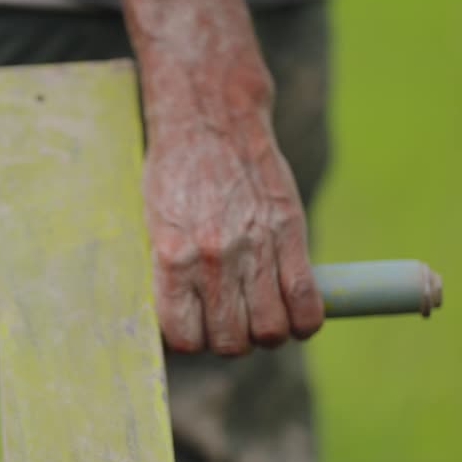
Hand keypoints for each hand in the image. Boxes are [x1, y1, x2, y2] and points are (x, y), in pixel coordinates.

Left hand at [143, 113, 323, 354]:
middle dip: (232, 341)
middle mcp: (212, 258)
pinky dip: (306, 321)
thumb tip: (180, 324)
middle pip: (230, 342)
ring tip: (263, 317)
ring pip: (270, 331)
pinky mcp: (289, 232)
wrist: (211, 119)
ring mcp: (254, 247)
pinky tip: (297, 316)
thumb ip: (168, 275)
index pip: (184, 337)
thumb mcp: (155, 225)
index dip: (193, 340)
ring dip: (268, 334)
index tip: (198, 329)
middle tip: (233, 322)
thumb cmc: (175, 174)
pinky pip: (306, 302)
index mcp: (172, 258)